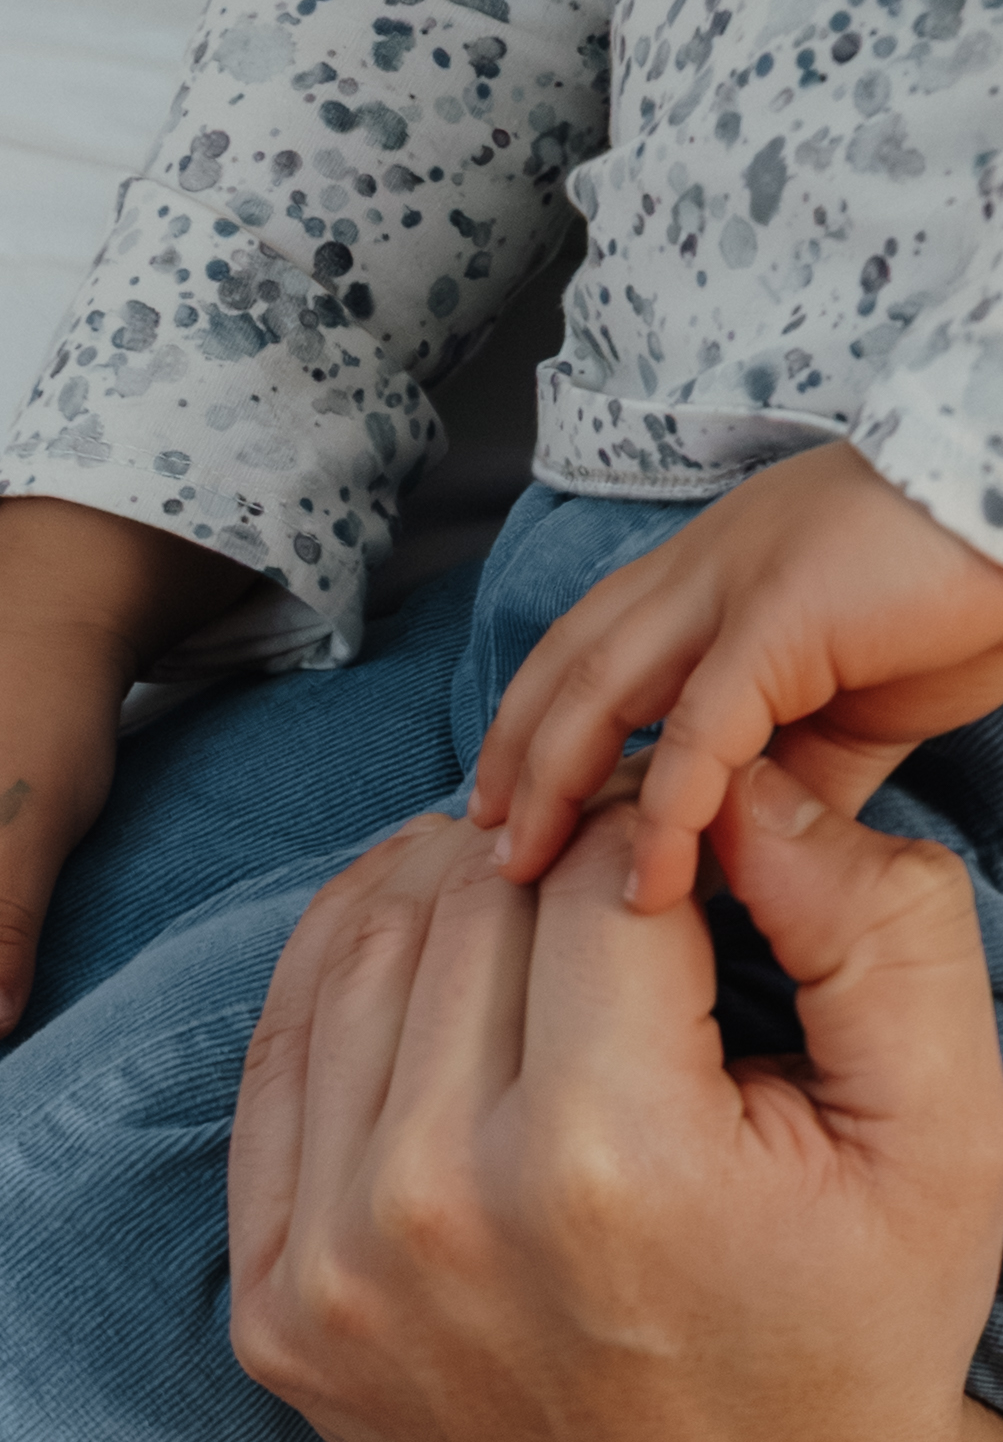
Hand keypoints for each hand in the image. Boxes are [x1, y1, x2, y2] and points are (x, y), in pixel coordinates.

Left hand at [231, 765, 1002, 1441]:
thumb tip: (732, 780)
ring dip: (447, 897)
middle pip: (464, 906)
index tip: (699, 854)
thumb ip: (870, 921)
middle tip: (621, 876)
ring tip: (530, 894)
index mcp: (607, 1165)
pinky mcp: (277, 1316)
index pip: (594, 873)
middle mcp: (434, 1220)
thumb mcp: (944, 1123)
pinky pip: (277, 1071)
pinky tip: (426, 956)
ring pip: (358, 962)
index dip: (658, 826)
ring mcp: (333, 1278)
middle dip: (553, 856)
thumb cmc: (857, 1331)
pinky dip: (347, 982)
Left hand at [470, 442, 1002, 912]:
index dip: (534, 721)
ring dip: (555, 784)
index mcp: (718, 564)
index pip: (590, 642)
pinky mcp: (778, 616)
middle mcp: (707, 561)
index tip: (503, 799)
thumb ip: (788, 765)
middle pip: (570, 663)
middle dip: (517, 757)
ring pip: (603, 687)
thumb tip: (735, 846)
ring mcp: (735, 579)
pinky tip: (651, 880)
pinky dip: (665, 811)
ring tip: (527, 870)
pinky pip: (700, 729)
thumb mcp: (853, 696)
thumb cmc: (963, 590)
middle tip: (487, 846)